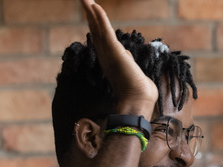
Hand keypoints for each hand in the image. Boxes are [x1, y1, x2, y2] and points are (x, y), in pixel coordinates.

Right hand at [80, 0, 157, 114]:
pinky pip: (105, 30)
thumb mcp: (132, 71)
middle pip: (95, 29)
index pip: (101, 37)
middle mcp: (106, 54)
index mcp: (110, 59)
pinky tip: (94, 6)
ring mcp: (108, 52)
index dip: (95, 24)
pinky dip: (99, 17)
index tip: (92, 12)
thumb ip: (127, 61)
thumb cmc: (139, 91)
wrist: (138, 100)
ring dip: (91, 11)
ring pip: (97, 27)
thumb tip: (127, 56)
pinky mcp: (114, 50)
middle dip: (90, 14)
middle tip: (84, 0)